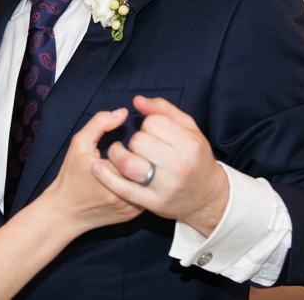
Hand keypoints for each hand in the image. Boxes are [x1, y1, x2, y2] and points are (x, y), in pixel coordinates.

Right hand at [45, 108, 142, 230]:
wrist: (65, 212)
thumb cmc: (70, 176)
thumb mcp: (79, 144)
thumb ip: (100, 124)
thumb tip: (123, 112)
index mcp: (111, 175)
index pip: (138, 151)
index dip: (134, 144)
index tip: (123, 144)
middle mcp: (124, 194)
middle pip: (148, 166)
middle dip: (143, 155)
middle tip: (134, 151)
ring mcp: (131, 207)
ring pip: (151, 181)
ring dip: (147, 169)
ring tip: (135, 162)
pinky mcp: (134, 214)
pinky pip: (148, 194)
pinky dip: (144, 183)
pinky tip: (135, 177)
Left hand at [92, 96, 228, 236]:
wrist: (207, 198)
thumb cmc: (195, 159)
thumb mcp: (189, 130)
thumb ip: (164, 110)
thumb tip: (137, 100)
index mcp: (189, 144)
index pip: (153, 122)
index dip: (148, 124)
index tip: (153, 132)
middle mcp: (179, 166)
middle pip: (138, 141)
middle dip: (134, 140)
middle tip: (140, 145)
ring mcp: (166, 186)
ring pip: (128, 164)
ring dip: (117, 155)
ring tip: (119, 153)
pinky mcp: (154, 203)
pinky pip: (124, 189)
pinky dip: (106, 178)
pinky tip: (97, 168)